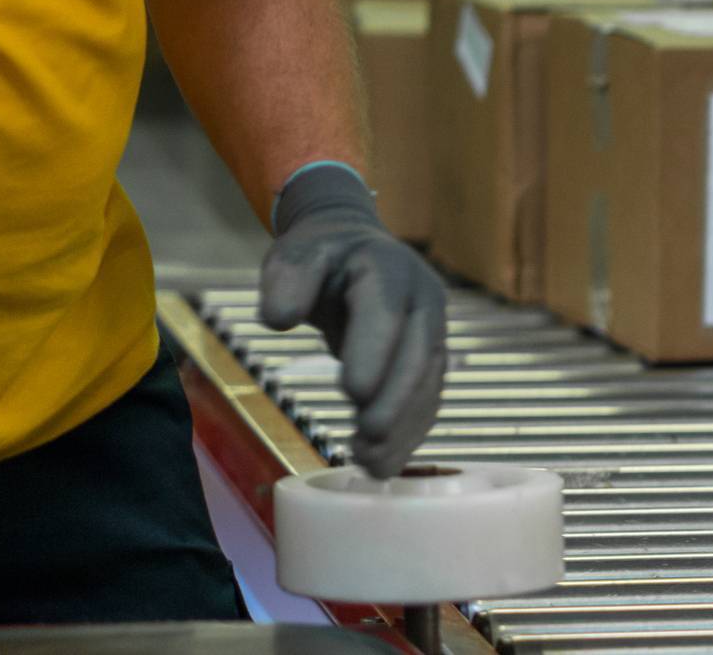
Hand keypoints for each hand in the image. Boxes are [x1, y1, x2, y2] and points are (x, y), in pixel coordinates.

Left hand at [259, 164, 448, 477]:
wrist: (356, 247)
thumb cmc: (319, 255)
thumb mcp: (294, 255)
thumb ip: (286, 280)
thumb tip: (279, 319)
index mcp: (388, 268)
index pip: (385, 312)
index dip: (373, 351)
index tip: (352, 393)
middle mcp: (422, 299)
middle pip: (417, 354)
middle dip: (396, 400)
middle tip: (369, 439)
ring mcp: (433, 329)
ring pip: (428, 382)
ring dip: (405, 425)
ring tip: (372, 464)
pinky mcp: (431, 357)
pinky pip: (428, 397)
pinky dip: (409, 431)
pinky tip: (383, 461)